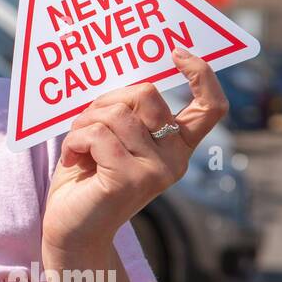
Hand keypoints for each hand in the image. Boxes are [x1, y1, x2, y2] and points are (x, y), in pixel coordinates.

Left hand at [42, 47, 229, 252]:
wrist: (70, 230)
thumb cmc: (86, 179)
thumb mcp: (110, 139)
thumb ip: (125, 113)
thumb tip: (123, 78)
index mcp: (176, 146)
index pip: (210, 107)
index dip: (202, 73)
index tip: (176, 52)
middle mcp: (175, 159)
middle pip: (147, 93)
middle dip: (106, 99)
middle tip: (87, 124)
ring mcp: (156, 171)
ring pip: (116, 112)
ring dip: (84, 123)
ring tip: (77, 147)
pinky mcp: (130, 179)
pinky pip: (98, 134)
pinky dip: (75, 140)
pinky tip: (73, 159)